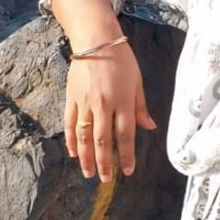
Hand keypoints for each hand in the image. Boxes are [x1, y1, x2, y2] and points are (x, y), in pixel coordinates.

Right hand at [64, 48, 156, 181]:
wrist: (96, 40)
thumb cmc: (121, 59)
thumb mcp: (137, 81)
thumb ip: (140, 107)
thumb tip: (149, 127)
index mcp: (123, 101)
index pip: (125, 135)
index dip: (126, 155)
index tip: (127, 172)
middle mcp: (103, 104)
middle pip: (103, 140)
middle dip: (104, 163)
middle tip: (105, 179)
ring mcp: (85, 102)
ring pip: (84, 136)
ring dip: (86, 157)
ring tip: (88, 173)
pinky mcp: (72, 98)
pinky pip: (70, 123)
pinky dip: (71, 140)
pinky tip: (74, 153)